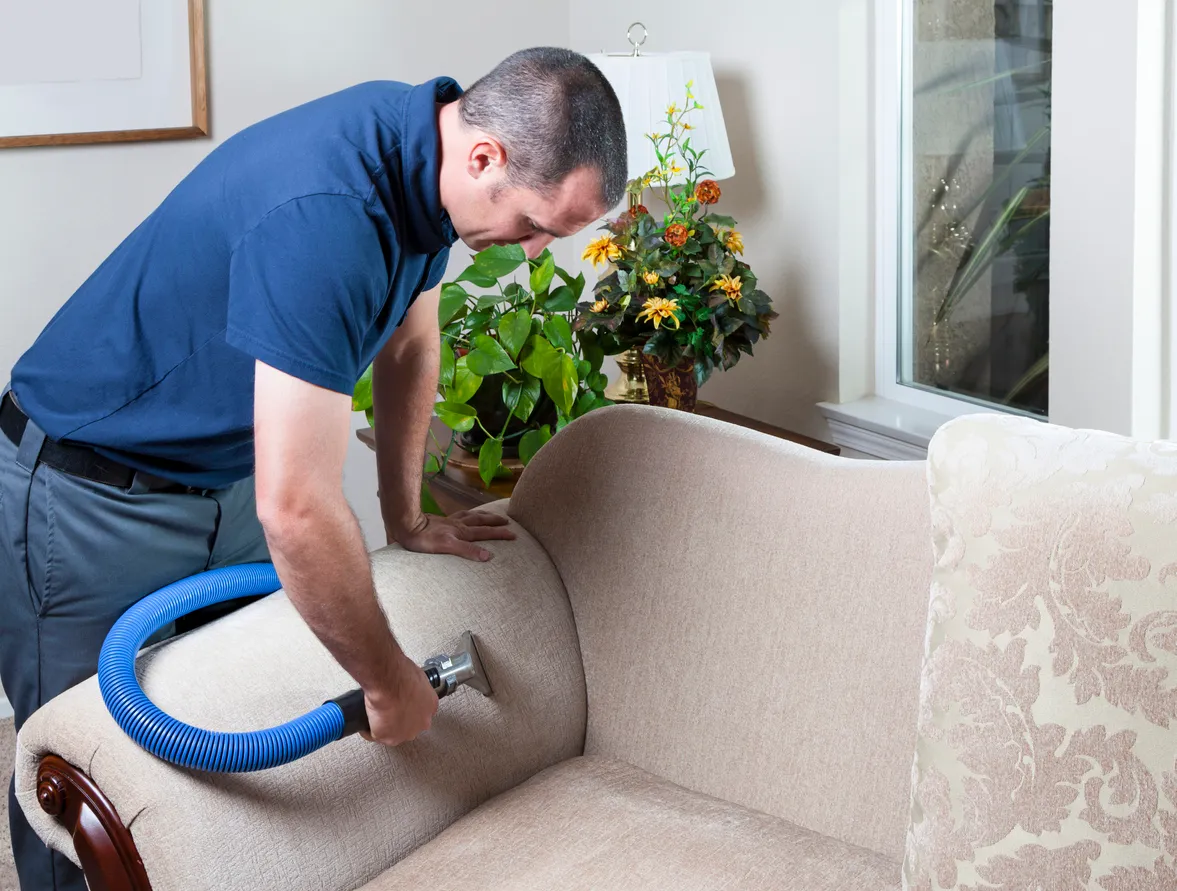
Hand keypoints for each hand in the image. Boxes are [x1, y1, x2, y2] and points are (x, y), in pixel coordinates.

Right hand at [361, 655, 438, 745]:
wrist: (389, 681)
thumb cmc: (401, 673)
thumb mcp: (416, 676)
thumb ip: (415, 687)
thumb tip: (406, 685)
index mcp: (430, 706)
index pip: (421, 712)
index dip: (409, 709)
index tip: (400, 705)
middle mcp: (422, 723)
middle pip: (409, 726)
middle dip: (399, 720)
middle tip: (387, 711)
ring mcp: (406, 733)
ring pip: (394, 733)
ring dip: (385, 727)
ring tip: (375, 717)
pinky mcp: (388, 738)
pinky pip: (375, 736)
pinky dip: (368, 731)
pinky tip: (365, 724)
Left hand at [391, 511, 516, 561]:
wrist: (407, 526)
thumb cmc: (424, 539)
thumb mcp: (448, 547)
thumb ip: (468, 551)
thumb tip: (489, 556)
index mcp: (462, 532)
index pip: (486, 532)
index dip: (500, 534)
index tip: (514, 535)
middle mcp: (459, 525)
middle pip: (481, 521)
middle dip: (495, 522)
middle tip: (508, 521)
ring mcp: (450, 521)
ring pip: (472, 516)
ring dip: (484, 515)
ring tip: (491, 515)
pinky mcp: (441, 521)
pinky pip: (460, 515)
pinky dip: (468, 514)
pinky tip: (466, 516)